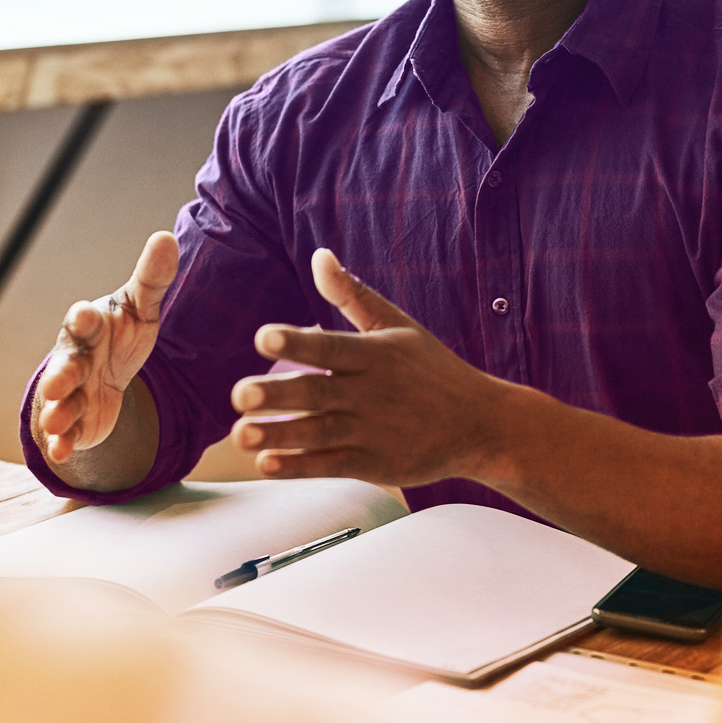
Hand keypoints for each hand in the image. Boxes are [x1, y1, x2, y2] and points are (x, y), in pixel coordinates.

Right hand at [36, 231, 176, 463]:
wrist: (107, 375)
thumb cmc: (120, 335)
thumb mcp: (140, 309)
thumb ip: (152, 278)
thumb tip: (166, 237)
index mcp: (91, 327)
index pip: (85, 320)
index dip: (84, 318)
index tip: (85, 313)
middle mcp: (75, 359)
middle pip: (65, 364)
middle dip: (61, 372)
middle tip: (61, 380)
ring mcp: (72, 392)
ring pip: (62, 401)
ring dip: (58, 411)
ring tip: (57, 420)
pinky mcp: (75, 422)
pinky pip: (67, 433)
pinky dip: (63, 442)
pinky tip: (63, 451)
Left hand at [228, 248, 513, 487]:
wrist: (482, 425)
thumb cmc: (434, 370)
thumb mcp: (397, 326)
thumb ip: (353, 295)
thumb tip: (319, 255)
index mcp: (375, 355)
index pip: (330, 348)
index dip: (297, 342)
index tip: (264, 337)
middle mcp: (371, 393)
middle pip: (317, 393)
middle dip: (277, 394)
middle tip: (239, 394)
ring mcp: (373, 431)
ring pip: (318, 433)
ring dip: (279, 435)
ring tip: (241, 434)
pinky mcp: (375, 464)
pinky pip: (331, 466)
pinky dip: (300, 467)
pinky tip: (268, 464)